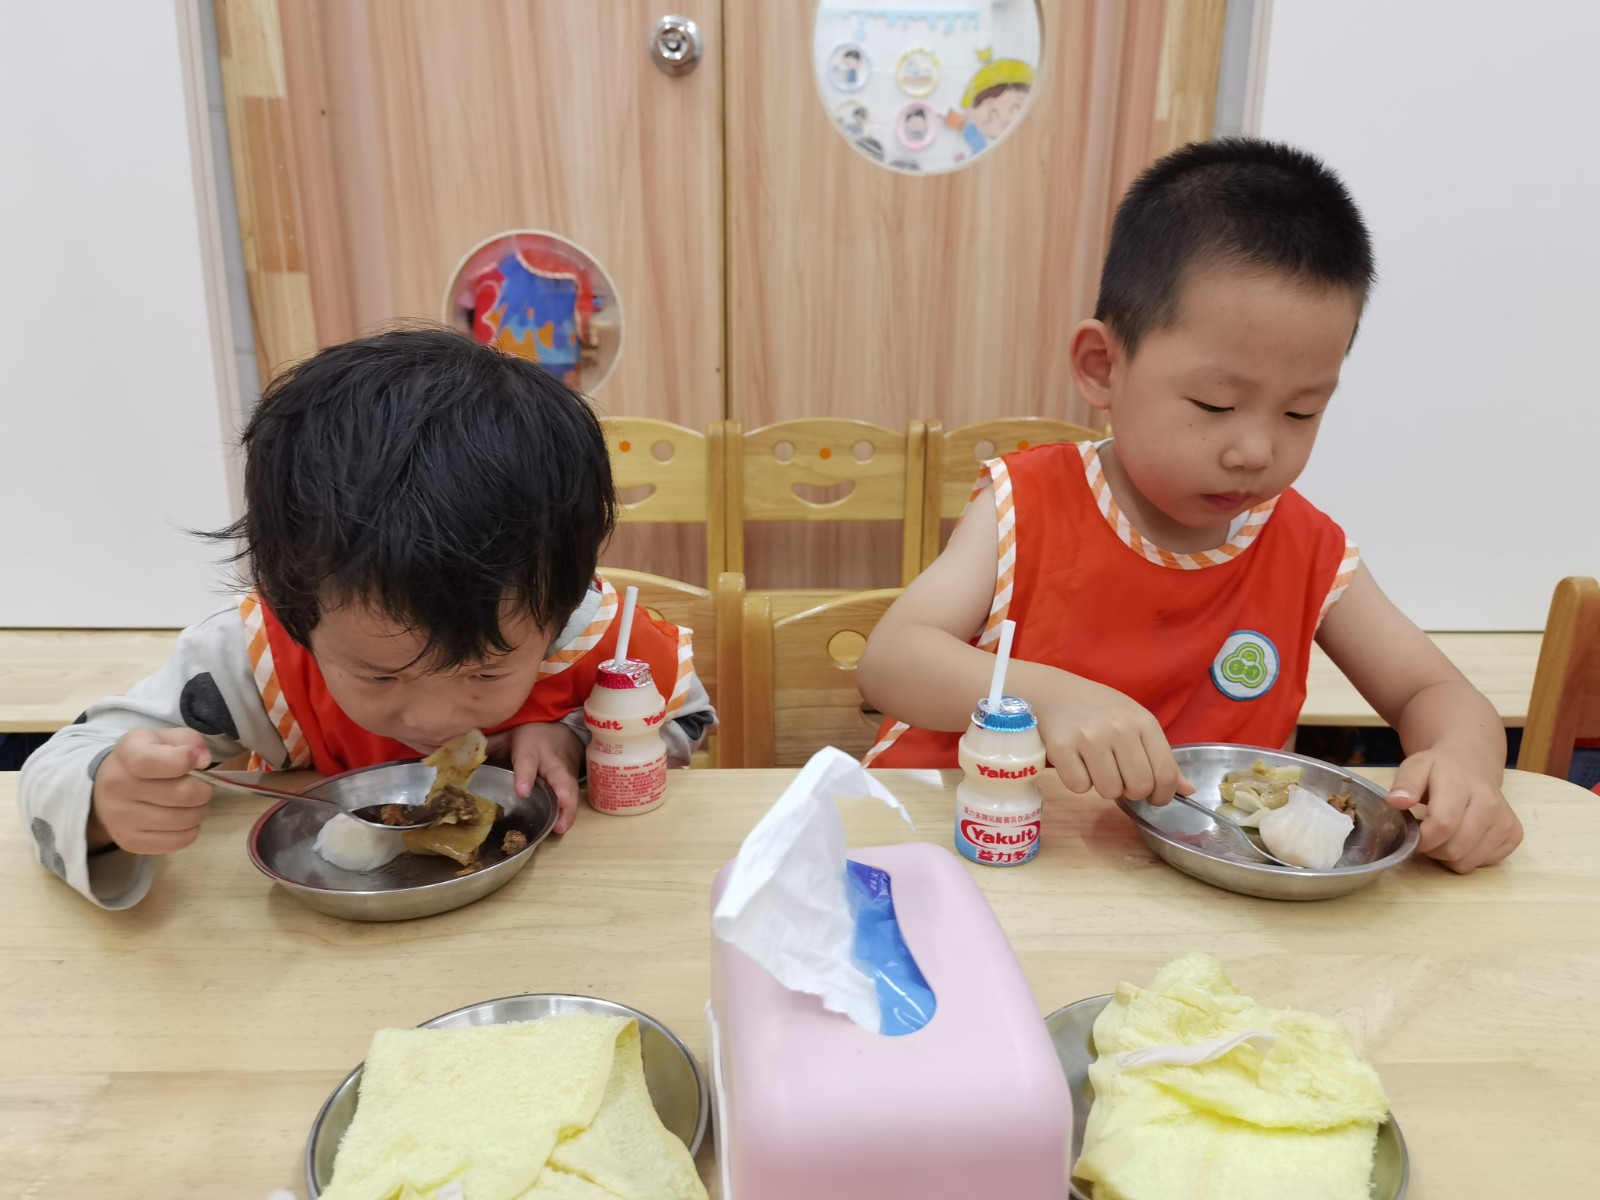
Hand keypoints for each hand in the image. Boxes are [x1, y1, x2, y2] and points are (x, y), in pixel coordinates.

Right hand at [89, 728, 213, 853]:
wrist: (111, 787)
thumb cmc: (148, 757)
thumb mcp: (164, 738)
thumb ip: (188, 740)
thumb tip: (202, 759)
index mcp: (128, 753)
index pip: (151, 761)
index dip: (184, 760)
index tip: (200, 761)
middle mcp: (117, 786)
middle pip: (182, 794)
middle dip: (204, 790)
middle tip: (201, 787)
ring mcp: (120, 817)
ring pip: (184, 820)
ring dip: (200, 810)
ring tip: (193, 803)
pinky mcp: (129, 842)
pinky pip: (178, 841)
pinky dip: (191, 830)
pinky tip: (183, 818)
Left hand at [487, 722, 582, 834]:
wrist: (561, 730)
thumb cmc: (528, 736)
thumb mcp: (506, 736)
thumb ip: (486, 747)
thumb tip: (456, 757)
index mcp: (529, 747)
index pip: (527, 760)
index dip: (525, 775)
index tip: (522, 791)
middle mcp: (550, 759)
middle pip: (558, 775)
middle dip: (561, 791)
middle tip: (560, 806)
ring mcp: (565, 771)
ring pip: (570, 788)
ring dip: (568, 808)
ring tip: (561, 827)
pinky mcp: (572, 781)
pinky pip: (573, 797)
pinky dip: (569, 812)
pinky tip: (563, 827)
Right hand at [1035, 674, 1192, 802]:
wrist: (1055, 691)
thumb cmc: (1100, 709)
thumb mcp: (1136, 723)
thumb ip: (1162, 757)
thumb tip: (1187, 791)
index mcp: (1143, 721)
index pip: (1164, 773)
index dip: (1162, 795)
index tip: (1154, 797)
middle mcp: (1118, 728)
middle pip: (1138, 787)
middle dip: (1131, 792)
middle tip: (1121, 780)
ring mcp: (1089, 738)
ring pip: (1108, 791)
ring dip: (1104, 786)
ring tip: (1097, 767)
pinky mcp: (1061, 748)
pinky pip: (1079, 787)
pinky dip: (1078, 781)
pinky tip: (1076, 763)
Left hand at [1386, 751, 1522, 872]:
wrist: (1473, 762)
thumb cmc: (1439, 769)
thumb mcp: (1416, 767)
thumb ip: (1405, 783)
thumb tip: (1397, 802)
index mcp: (1461, 785)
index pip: (1442, 825)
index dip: (1421, 838)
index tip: (1412, 832)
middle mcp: (1489, 804)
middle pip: (1454, 849)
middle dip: (1432, 848)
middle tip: (1426, 833)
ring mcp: (1505, 821)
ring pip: (1467, 862)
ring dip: (1448, 855)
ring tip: (1443, 833)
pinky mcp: (1514, 834)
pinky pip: (1482, 864)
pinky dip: (1467, 856)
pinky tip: (1463, 836)